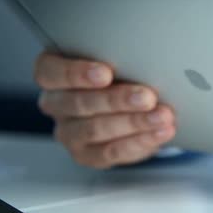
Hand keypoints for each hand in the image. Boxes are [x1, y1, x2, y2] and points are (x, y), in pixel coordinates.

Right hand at [34, 53, 176, 168]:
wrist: (128, 105)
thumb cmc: (118, 72)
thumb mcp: (114, 58)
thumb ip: (120, 58)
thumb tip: (148, 57)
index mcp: (52, 73)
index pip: (51, 72)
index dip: (77, 73)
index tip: (106, 73)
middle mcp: (55, 103)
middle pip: (78, 103)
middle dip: (117, 100)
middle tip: (147, 97)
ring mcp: (68, 133)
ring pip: (96, 130)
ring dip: (134, 122)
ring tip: (162, 116)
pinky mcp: (87, 155)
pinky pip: (111, 152)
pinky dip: (140, 141)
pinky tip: (160, 132)